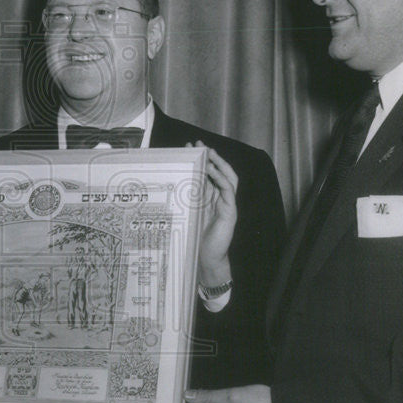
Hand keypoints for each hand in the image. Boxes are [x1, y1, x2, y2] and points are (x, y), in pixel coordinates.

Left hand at [191, 143, 237, 286]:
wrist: (206, 259)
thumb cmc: (196, 238)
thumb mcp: (187, 213)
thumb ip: (185, 199)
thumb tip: (171, 183)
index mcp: (211, 198)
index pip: (208, 174)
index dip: (202, 159)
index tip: (190, 147)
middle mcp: (221, 199)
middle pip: (220, 171)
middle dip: (211, 156)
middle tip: (198, 144)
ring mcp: (228, 204)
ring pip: (228, 177)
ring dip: (218, 164)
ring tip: (208, 154)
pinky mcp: (231, 212)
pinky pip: (229, 190)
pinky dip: (221, 179)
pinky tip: (212, 171)